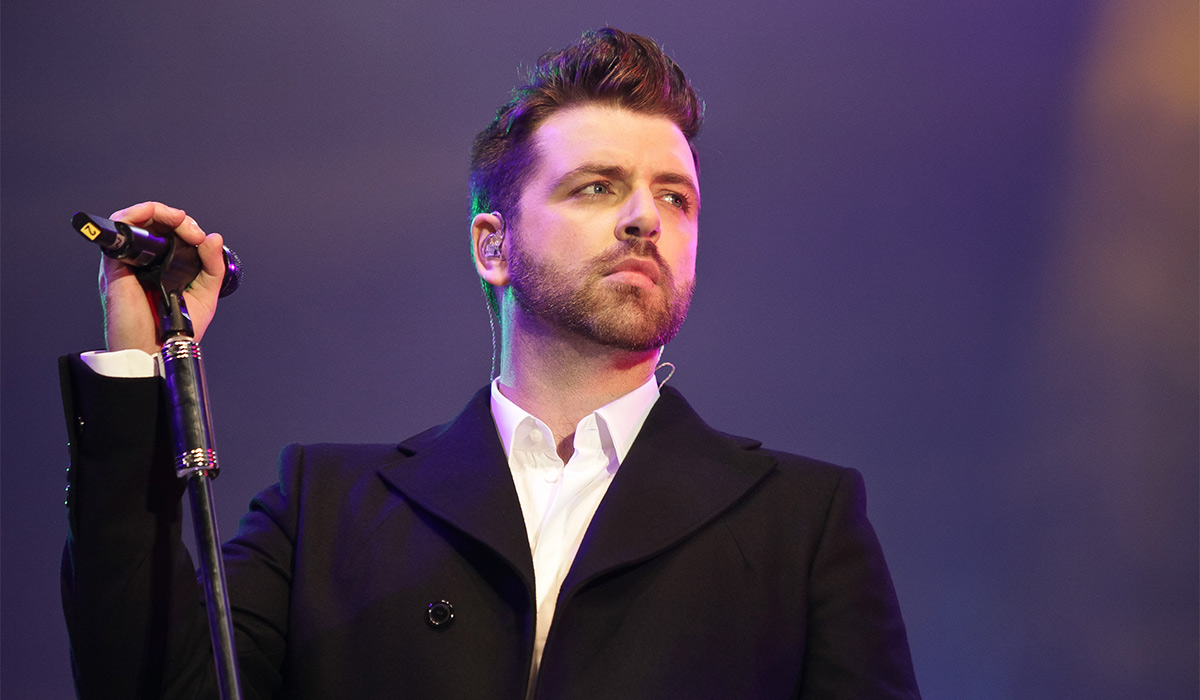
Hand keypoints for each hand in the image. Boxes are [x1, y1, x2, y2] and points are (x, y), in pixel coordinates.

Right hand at [99, 202, 227, 353]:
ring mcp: (129, 262)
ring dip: (159, 211)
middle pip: (153, 221)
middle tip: (193, 232)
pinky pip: (117, 230)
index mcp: (164, 266)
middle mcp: (144, 261)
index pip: (171, 232)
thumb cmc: (177, 327)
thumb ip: (213, 266)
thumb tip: (214, 238)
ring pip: (134, 219)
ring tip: (179, 221)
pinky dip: (133, 215)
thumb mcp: (205, 294)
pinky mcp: (115, 266)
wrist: (156, 350)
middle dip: (176, 217)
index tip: (201, 239)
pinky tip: (153, 216)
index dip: (186, 226)